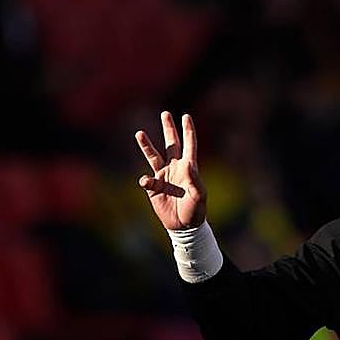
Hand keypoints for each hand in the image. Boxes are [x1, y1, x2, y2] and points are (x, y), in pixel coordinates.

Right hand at [135, 111, 205, 229]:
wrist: (183, 226)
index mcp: (189, 168)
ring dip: (147, 145)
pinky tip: (147, 183)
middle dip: (168, 129)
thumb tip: (189, 165)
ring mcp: (163, 176)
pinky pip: (146, 179)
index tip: (186, 116)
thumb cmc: (196, 211)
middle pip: (171, 144)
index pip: (189, 146)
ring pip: (153, 156)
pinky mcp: (154, 186)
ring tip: (140, 133)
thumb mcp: (199, 196)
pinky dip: (145, 180)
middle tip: (165, 113)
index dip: (188, 131)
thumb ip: (195, 180)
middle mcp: (175, 168)